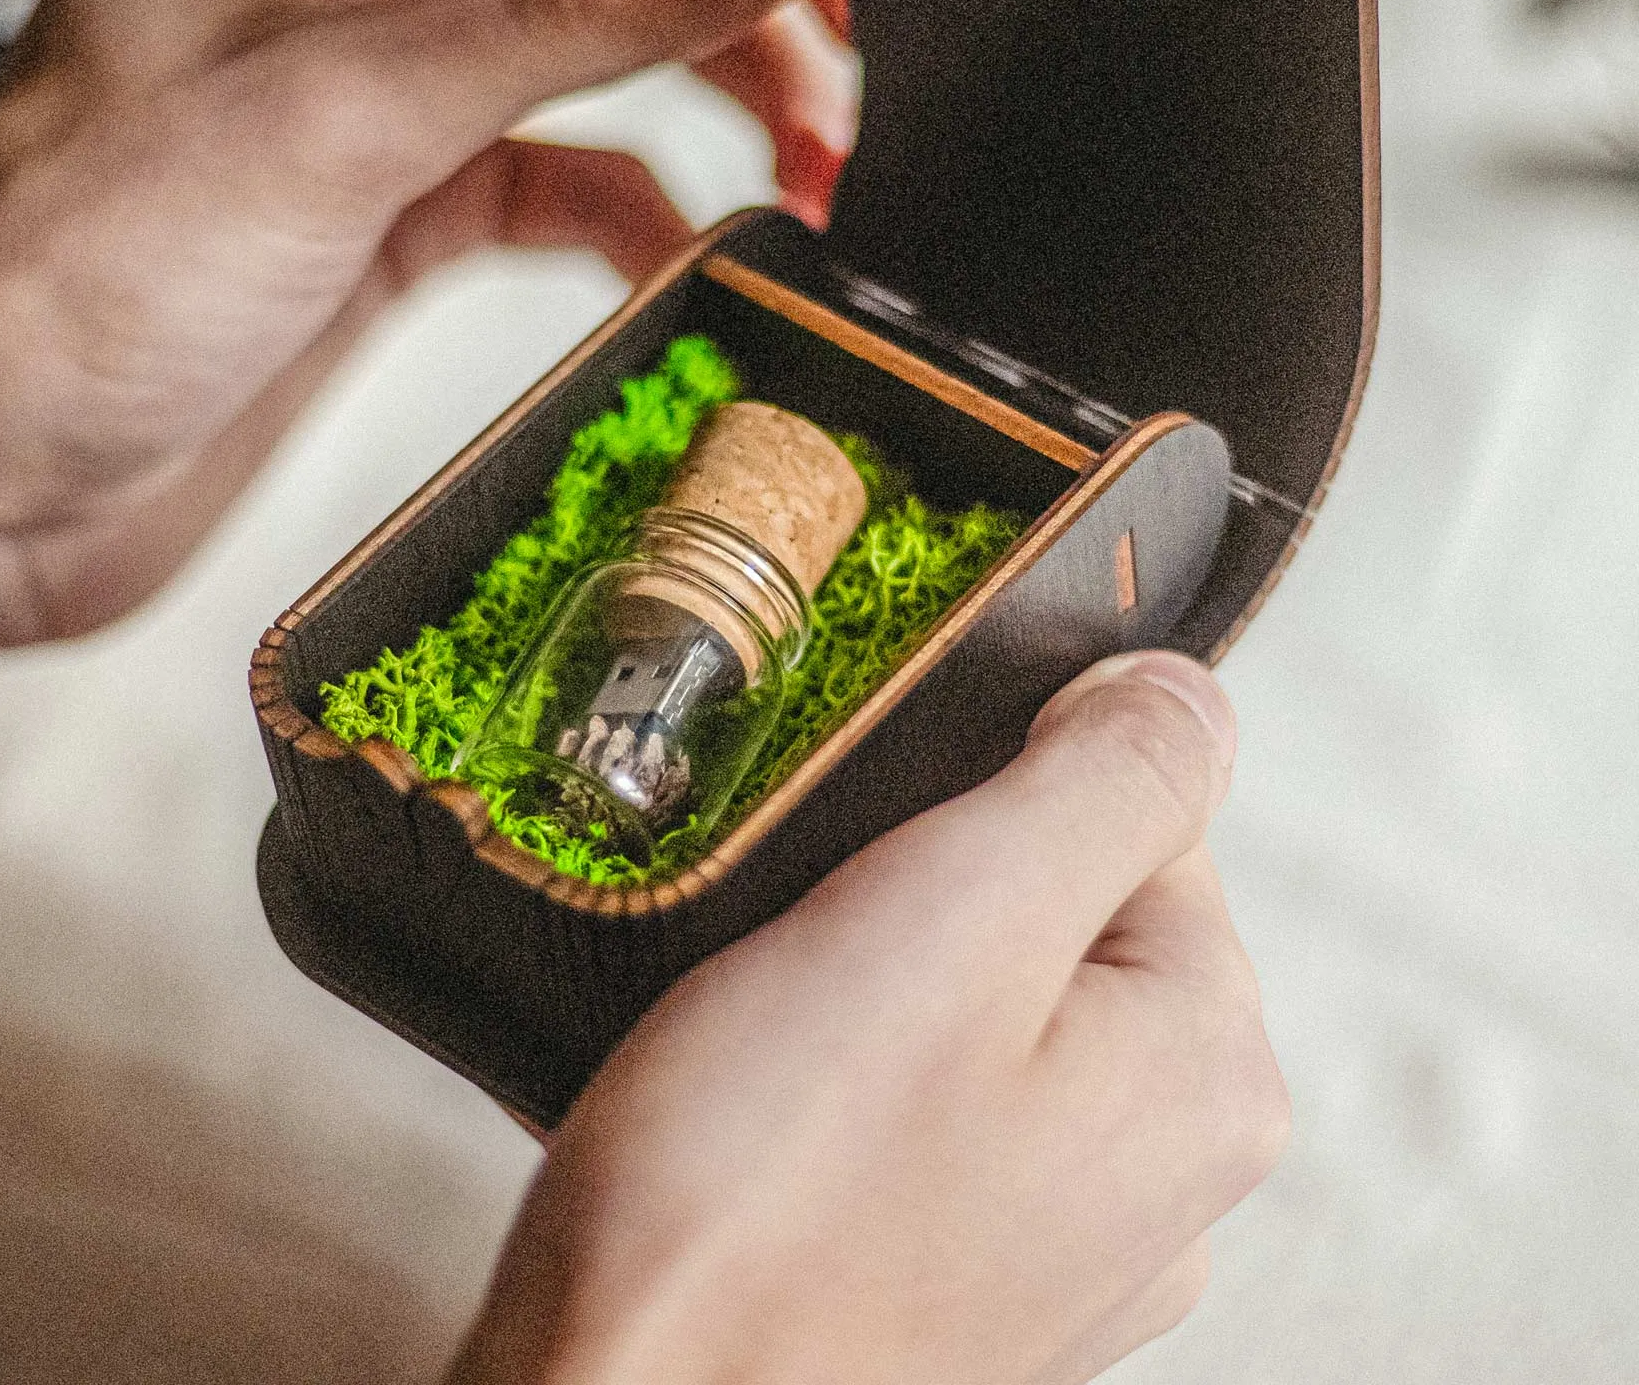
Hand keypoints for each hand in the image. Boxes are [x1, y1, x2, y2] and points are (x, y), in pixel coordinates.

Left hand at [0, 0, 843, 708]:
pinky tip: (696, 248)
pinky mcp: (398, 200)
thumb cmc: (65, 275)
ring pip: (602, 44)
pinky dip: (641, 203)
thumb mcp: (345, 110)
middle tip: (866, 54)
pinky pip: (563, 168)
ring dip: (718, 91)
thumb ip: (577, 5)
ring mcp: (380, 78)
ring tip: (819, 155)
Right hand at [453, 651, 1287, 1384]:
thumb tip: (1187, 694)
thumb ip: (1100, 783)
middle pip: (1057, 913)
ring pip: (974, 1008)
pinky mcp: (959, 1286)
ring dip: (873, 985)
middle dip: (925, 895)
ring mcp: (1065, 1250)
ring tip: (774, 1038)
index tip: (882, 853)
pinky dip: (848, 1083)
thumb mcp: (954, 913)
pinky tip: (768, 1118)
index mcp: (1209, 1074)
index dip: (990, 798)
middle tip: (813, 949)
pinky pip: (919, 1109)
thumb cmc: (769, 1190)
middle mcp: (1171, 1182)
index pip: (1139, 820)